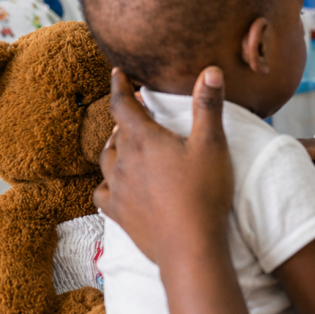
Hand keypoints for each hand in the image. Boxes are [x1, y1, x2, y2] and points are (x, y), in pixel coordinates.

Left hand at [95, 67, 233, 264]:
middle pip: (116, 131)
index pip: (123, 105)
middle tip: (135, 110)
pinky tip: (115, 183)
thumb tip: (211, 70)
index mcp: (145, 139)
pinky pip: (102, 191)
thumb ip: (208, 105)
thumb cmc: (204, 191)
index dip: (119, 85)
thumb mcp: (212, 143)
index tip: (117, 72)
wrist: (189, 244)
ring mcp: (118, 188)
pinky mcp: (118, 212)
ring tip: (124, 140)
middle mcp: (124, 160)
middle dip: (124, 117)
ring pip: (106, 159)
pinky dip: (106, 181)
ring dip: (114, 145)